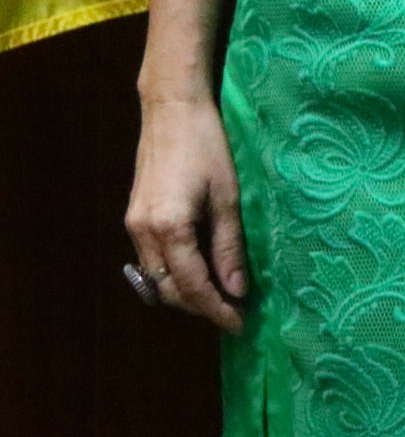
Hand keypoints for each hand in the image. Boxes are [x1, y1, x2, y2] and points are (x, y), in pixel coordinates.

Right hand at [124, 93, 250, 332]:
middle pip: (169, 289)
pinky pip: (151, 260)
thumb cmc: (208, 147)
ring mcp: (133, 226)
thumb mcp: (228, 198)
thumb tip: (237, 290)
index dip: (216, 310)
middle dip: (201, 306)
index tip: (239, 325)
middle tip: (235, 312)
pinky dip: (174, 272)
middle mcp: (143, 233)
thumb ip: (229, 247)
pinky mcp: (134, 218)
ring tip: (222, 296)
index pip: (192, 286)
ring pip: (157, 277)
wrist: (172, 112)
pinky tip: (200, 270)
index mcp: (169, 228)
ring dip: (186, 292)